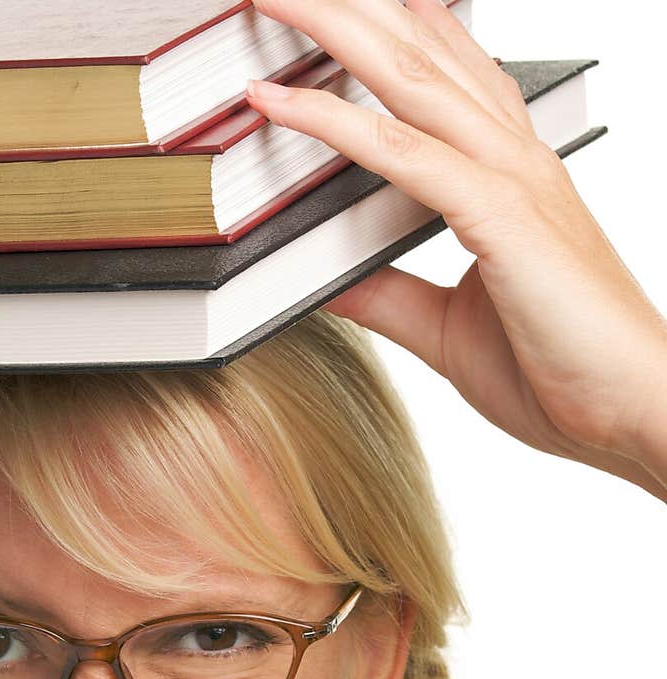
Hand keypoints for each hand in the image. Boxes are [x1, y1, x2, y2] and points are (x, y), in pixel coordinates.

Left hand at [246, 0, 666, 493]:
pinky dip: (334, 125)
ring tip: (273, 0)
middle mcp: (511, 158)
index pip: (442, 74)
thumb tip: (324, 280)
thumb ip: (386, 296)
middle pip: (417, 52)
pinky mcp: (502, 216)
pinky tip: (279, 104)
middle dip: (348, 6)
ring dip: (333, 28)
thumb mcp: (444, 330)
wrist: (633, 412)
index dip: (387, 27)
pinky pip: (402, 154)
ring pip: (407, 78)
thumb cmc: (564, 370)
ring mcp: (510, 179)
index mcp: (508, 175)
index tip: (329, 2)